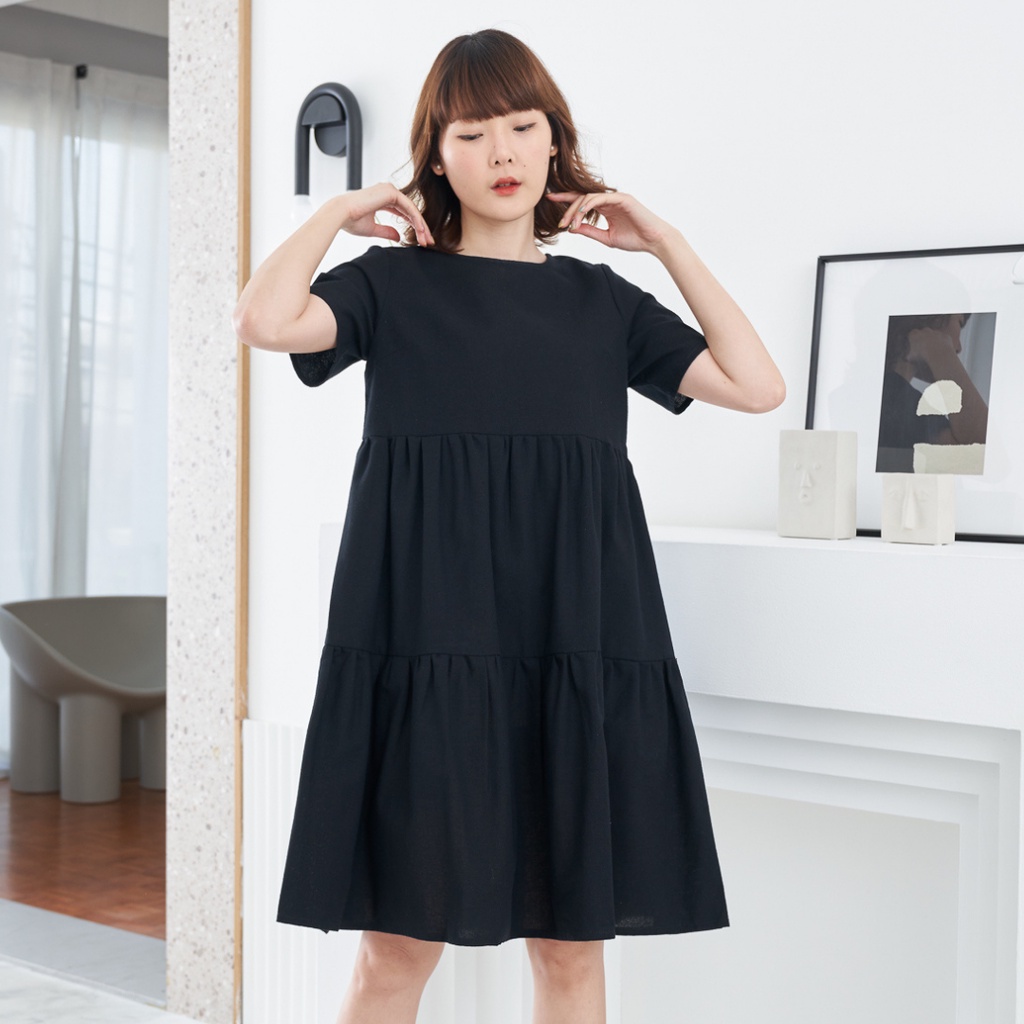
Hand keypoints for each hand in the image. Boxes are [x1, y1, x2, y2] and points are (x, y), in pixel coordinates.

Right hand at [338, 182, 434, 247]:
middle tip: (428, 242)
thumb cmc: (351, 220)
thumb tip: (399, 237)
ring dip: (421, 225)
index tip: (420, 240)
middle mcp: (387, 192)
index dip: (413, 226)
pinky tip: (422, 231)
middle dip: (420, 227)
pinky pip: (409, 207)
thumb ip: (387, 232)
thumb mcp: (372, 229)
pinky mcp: (391, 192)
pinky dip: (416, 219)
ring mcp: (389, 190)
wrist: (340, 214)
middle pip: (410, 211)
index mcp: (382, 198)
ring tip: (427, 240)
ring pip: (412, 209)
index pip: (403, 212)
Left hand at [545, 190, 675, 253]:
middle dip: (567, 208)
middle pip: (582, 197)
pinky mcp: (622, 198)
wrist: (654, 241)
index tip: (550, 200)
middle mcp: (609, 200)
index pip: (582, 201)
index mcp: (606, 208)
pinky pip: (600, 198)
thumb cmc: (634, 240)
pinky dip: (588, 205)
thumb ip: (590, 231)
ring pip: (588, 197)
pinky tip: (580, 215)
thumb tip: (572, 228)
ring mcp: (616, 197)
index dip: (566, 200)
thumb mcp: (606, 238)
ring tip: (568, 224)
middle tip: (558, 222)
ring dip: (576, 210)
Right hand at [906, 327, 962, 377]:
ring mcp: (936, 333)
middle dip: (924, 337)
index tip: (914, 345)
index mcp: (915, 335)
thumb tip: (908, 357)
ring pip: (934, 335)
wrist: (938, 354)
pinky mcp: (945, 336)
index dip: (913, 339)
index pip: (912, 334)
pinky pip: (944, 339)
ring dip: (934, 340)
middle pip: (923, 332)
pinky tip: (942, 350)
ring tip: (934, 350)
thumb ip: (910, 355)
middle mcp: (925, 331)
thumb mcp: (912, 357)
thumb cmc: (922, 356)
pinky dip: (943, 343)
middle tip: (924, 346)